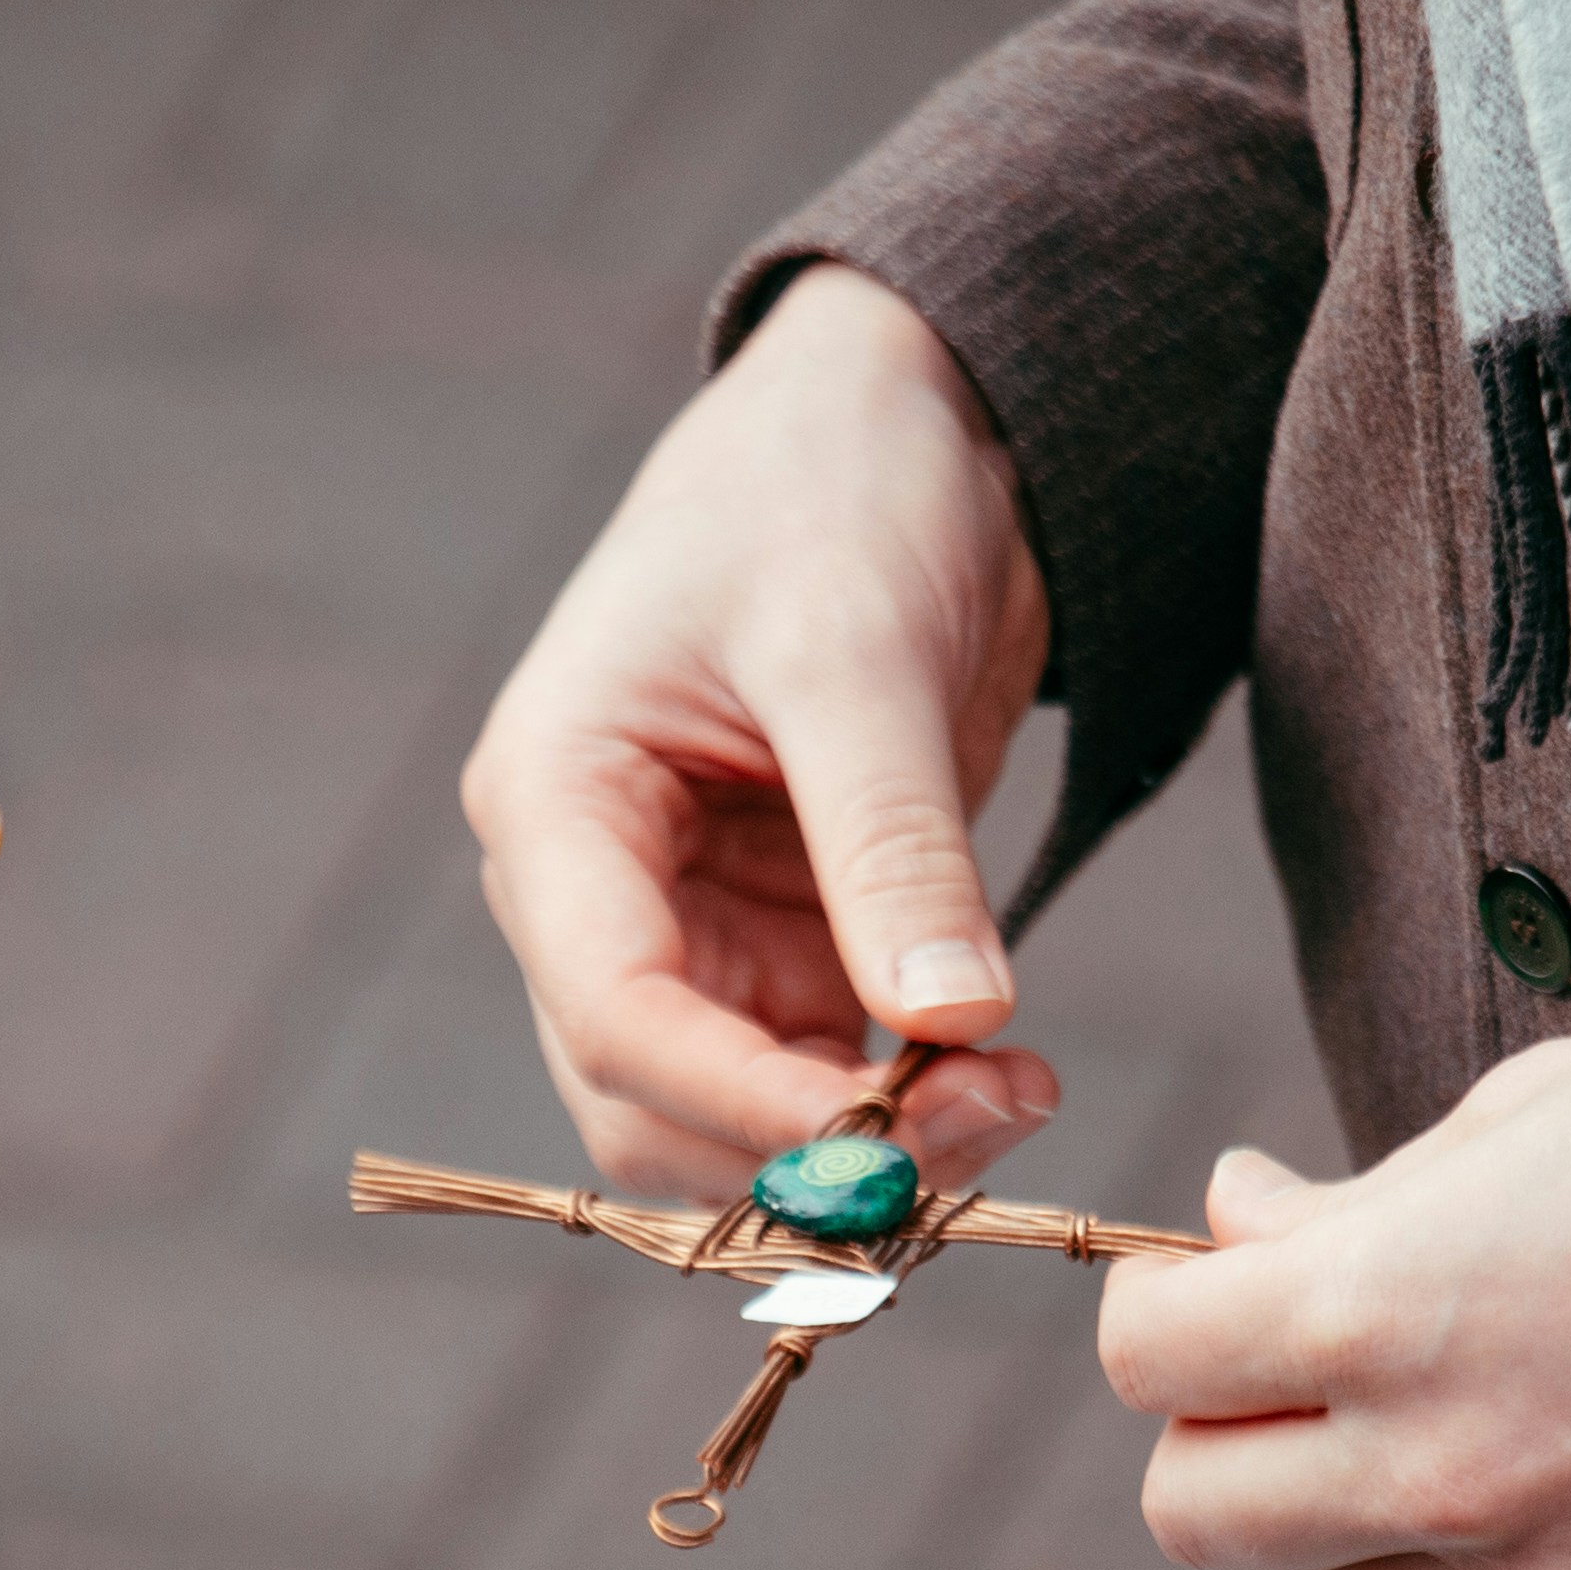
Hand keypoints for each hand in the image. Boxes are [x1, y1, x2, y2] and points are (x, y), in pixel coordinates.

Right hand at [460, 264, 1061, 1197]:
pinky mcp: (783, 935)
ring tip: (1016, 1096)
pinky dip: (906, 1104)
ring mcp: (688, 922)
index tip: (880, 1150)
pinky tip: (1007, 1073)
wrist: (908, 419)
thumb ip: (892, 846)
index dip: (735, 1102)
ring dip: (866, 1146)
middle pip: (648, 1100)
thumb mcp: (859, 656)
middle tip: (979, 1131)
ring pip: (735, 1112)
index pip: (609, 1008)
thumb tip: (950, 1026)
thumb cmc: (835, 488)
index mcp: (554, 799)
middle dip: (798, 1150)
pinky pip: (820, 1071)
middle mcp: (595, 885)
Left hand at [1098, 1000, 1570, 1569]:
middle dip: (1218, 1424)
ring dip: (1326, 1507)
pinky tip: (1535, 1458)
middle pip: (1193, 1515)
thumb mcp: (1527, 1108)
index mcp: (1382, 1314)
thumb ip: (1356, 1200)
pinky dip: (1454, 1562)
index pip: (1149, 1360)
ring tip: (1425, 1402)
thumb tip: (1241, 1224)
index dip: (1169, 1298)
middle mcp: (1439, 1473)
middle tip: (1298, 1348)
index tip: (1231, 1260)